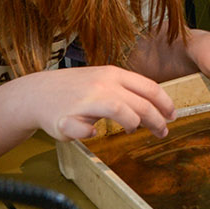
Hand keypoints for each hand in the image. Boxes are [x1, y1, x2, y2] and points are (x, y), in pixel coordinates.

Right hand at [7, 65, 176, 141]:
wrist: (37, 93)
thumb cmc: (75, 89)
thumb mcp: (104, 80)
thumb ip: (128, 91)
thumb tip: (158, 107)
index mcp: (113, 74)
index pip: (149, 87)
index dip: (165, 103)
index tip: (173, 116)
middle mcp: (101, 85)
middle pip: (139, 103)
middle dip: (156, 120)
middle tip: (162, 132)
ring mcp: (84, 101)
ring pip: (118, 110)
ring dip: (132, 123)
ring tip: (132, 131)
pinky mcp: (66, 119)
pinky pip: (83, 129)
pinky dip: (90, 133)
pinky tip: (93, 134)